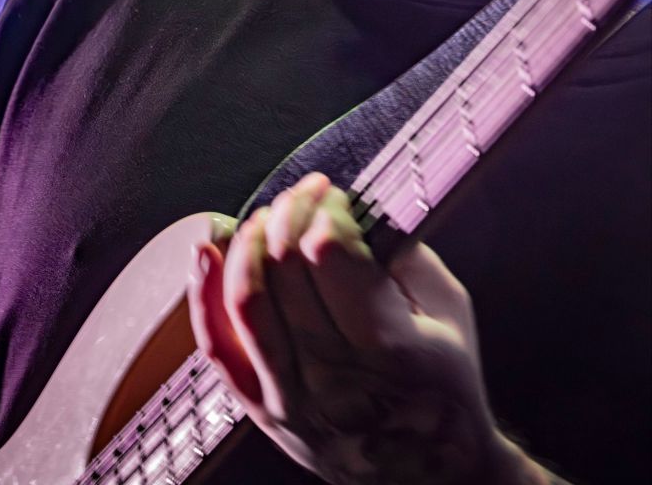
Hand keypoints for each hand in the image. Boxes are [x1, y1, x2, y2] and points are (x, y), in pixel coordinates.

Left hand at [188, 172, 531, 483]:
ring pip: (246, 300)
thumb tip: (354, 205)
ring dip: (250, 243)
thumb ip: (405, 253)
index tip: (336, 196)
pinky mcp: (261, 410)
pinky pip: (217, 345)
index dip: (326, 208)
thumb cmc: (444, 383)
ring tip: (268, 218)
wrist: (431, 474)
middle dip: (290, 211)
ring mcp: (290, 396)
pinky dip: (203, 293)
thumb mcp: (449, 310)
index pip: (329, 252)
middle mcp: (333, 374)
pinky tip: (205, 251)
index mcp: (389, 346)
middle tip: (304, 195)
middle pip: (285, 267)